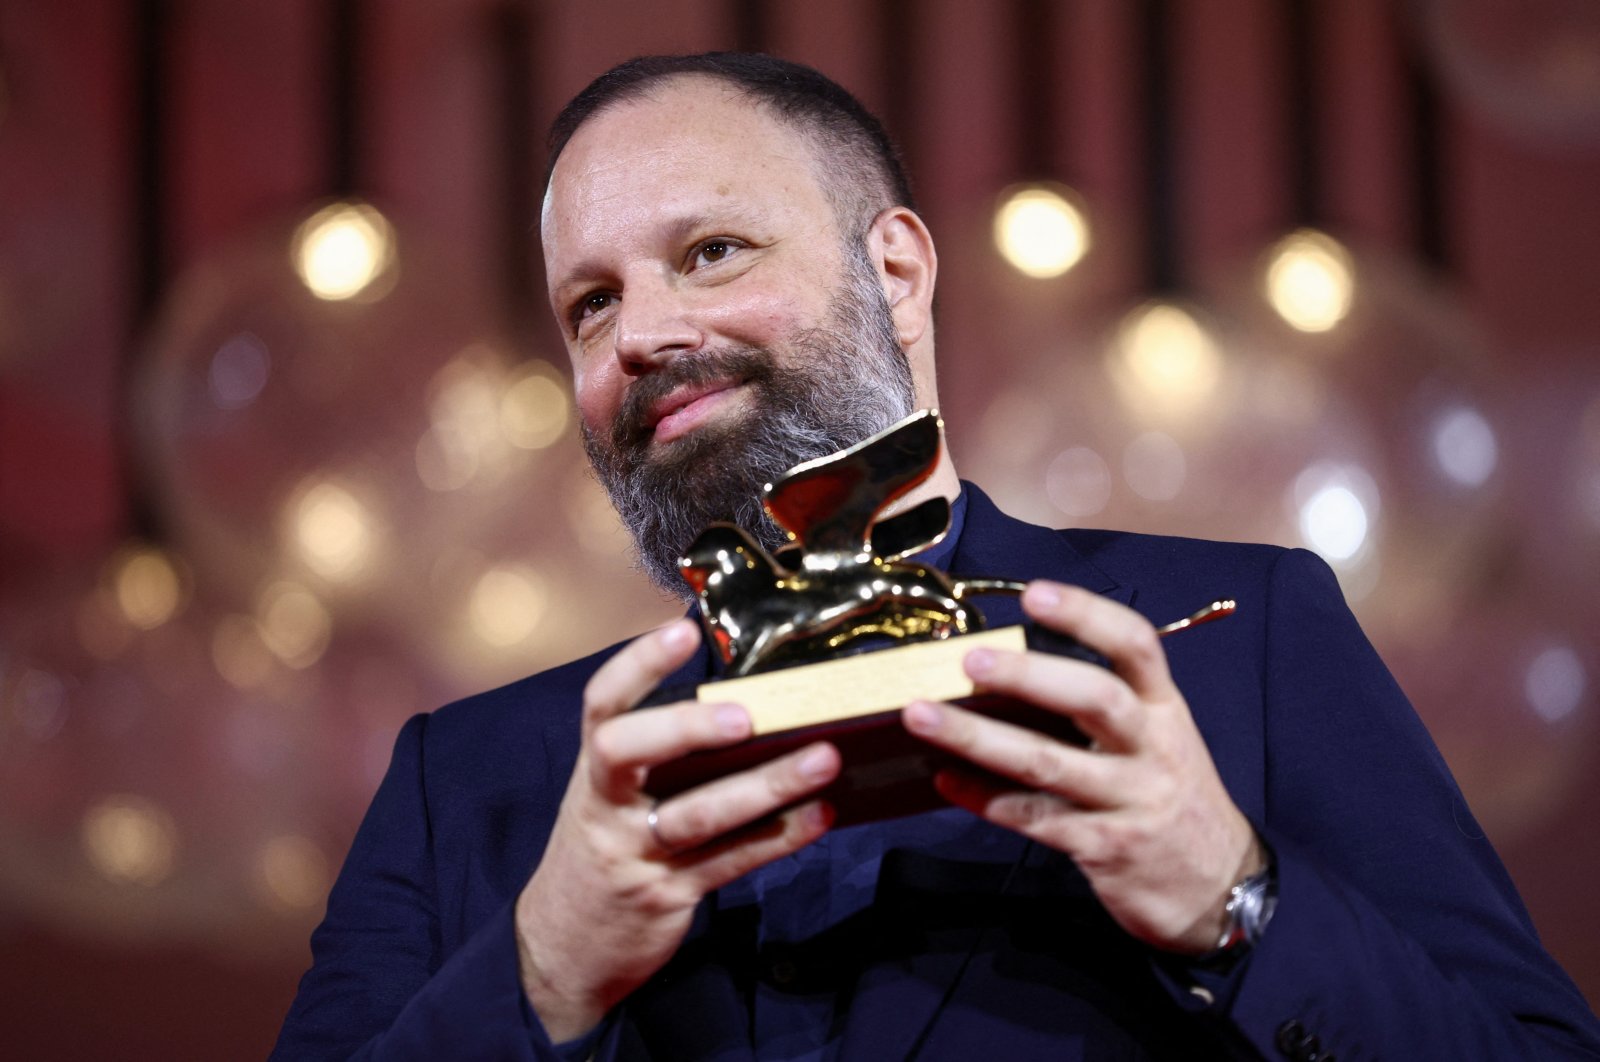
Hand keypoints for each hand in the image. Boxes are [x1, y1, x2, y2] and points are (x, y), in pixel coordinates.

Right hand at [515, 618, 839, 1040]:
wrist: (562, 947)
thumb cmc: (606, 847)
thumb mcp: (612, 795)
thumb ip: (660, 755)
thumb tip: (748, 705)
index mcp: (595, 768)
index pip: (602, 704)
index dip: (638, 664)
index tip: (683, 631)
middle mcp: (605, 805)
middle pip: (625, 752)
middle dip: (685, 728)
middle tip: (747, 715)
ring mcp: (634, 853)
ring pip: (699, 815)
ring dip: (767, 785)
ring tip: (824, 758)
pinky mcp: (668, 896)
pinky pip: (731, 862)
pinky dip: (780, 836)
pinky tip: (819, 814)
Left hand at [901, 582, 1259, 954]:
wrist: (1222, 890)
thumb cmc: (1171, 800)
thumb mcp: (1159, 742)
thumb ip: (1105, 710)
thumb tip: (1015, 670)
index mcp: (1165, 710)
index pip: (1136, 646)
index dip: (1086, 614)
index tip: (1033, 593)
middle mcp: (1152, 748)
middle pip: (1096, 699)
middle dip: (1030, 675)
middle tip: (972, 660)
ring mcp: (1130, 800)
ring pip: (1048, 762)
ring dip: (978, 738)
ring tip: (923, 716)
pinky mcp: (1105, 847)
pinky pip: (1034, 817)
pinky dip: (984, 797)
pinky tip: (946, 780)